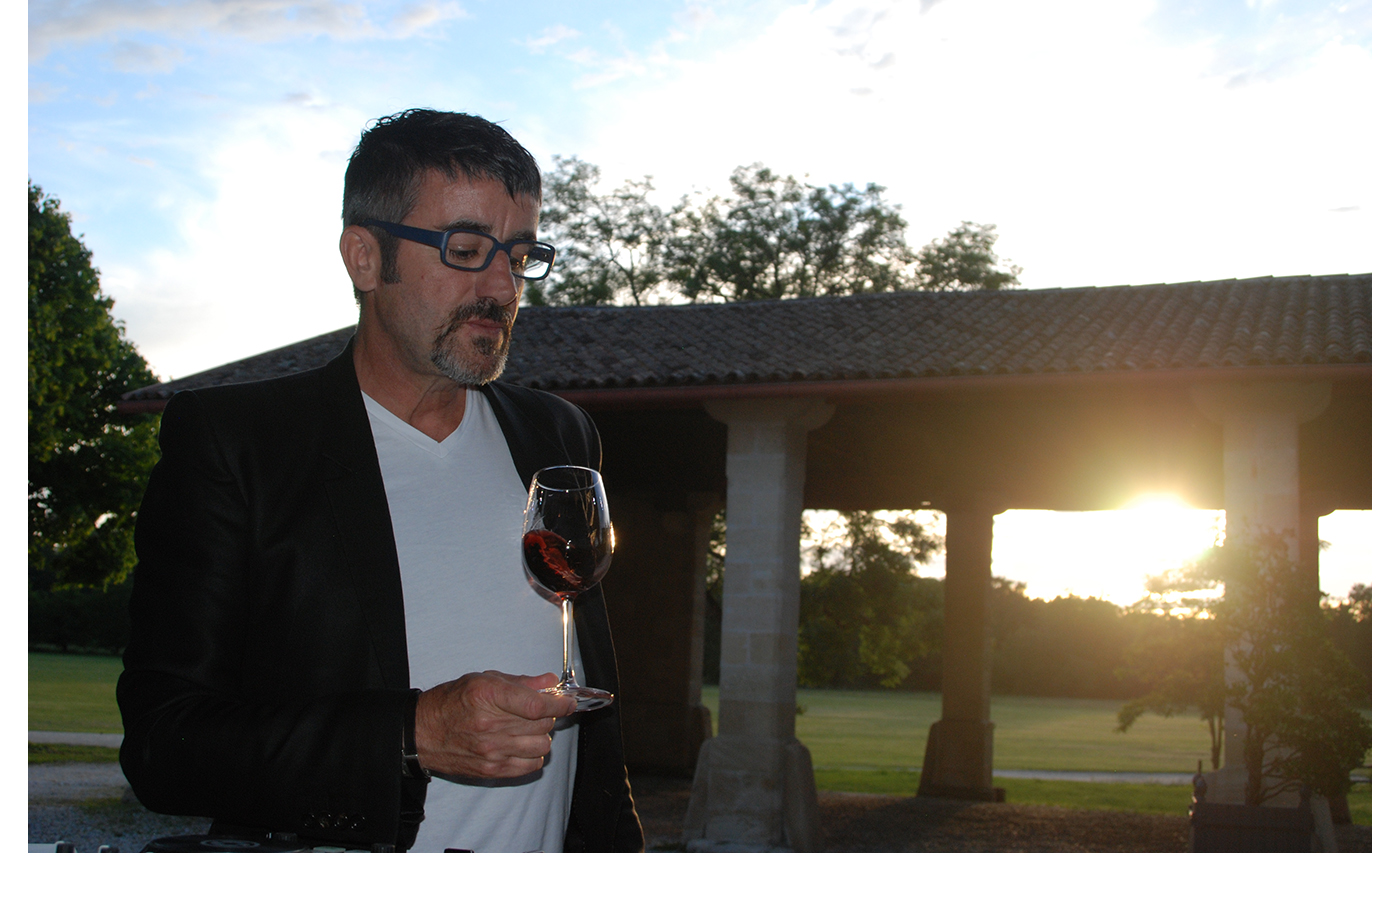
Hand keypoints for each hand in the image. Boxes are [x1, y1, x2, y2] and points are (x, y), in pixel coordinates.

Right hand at [414, 671, 575, 779]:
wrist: (422, 733)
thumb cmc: (451, 702)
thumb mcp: (483, 679)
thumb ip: (520, 682)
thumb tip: (549, 682)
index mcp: (489, 696)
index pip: (537, 704)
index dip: (559, 703)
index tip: (567, 701)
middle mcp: (491, 725)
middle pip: (543, 724)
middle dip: (548, 716)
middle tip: (540, 711)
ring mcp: (492, 751)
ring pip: (542, 746)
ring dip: (541, 736)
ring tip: (528, 729)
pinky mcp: (492, 770)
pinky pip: (531, 766)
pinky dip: (533, 755)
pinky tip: (522, 745)